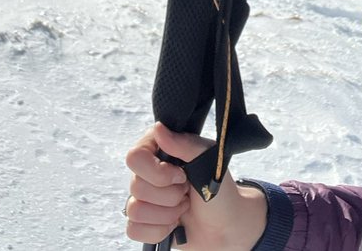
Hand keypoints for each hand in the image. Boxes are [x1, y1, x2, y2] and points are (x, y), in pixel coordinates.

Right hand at [124, 123, 267, 249]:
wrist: (228, 226)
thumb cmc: (220, 191)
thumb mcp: (210, 160)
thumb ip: (185, 144)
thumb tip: (159, 129)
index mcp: (158, 151)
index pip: (135, 157)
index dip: (158, 172)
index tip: (182, 175)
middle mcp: (147, 173)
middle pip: (136, 187)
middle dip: (169, 195)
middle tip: (187, 192)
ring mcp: (144, 199)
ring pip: (135, 210)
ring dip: (167, 214)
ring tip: (183, 207)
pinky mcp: (143, 224)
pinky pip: (134, 230)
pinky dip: (159, 231)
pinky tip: (173, 224)